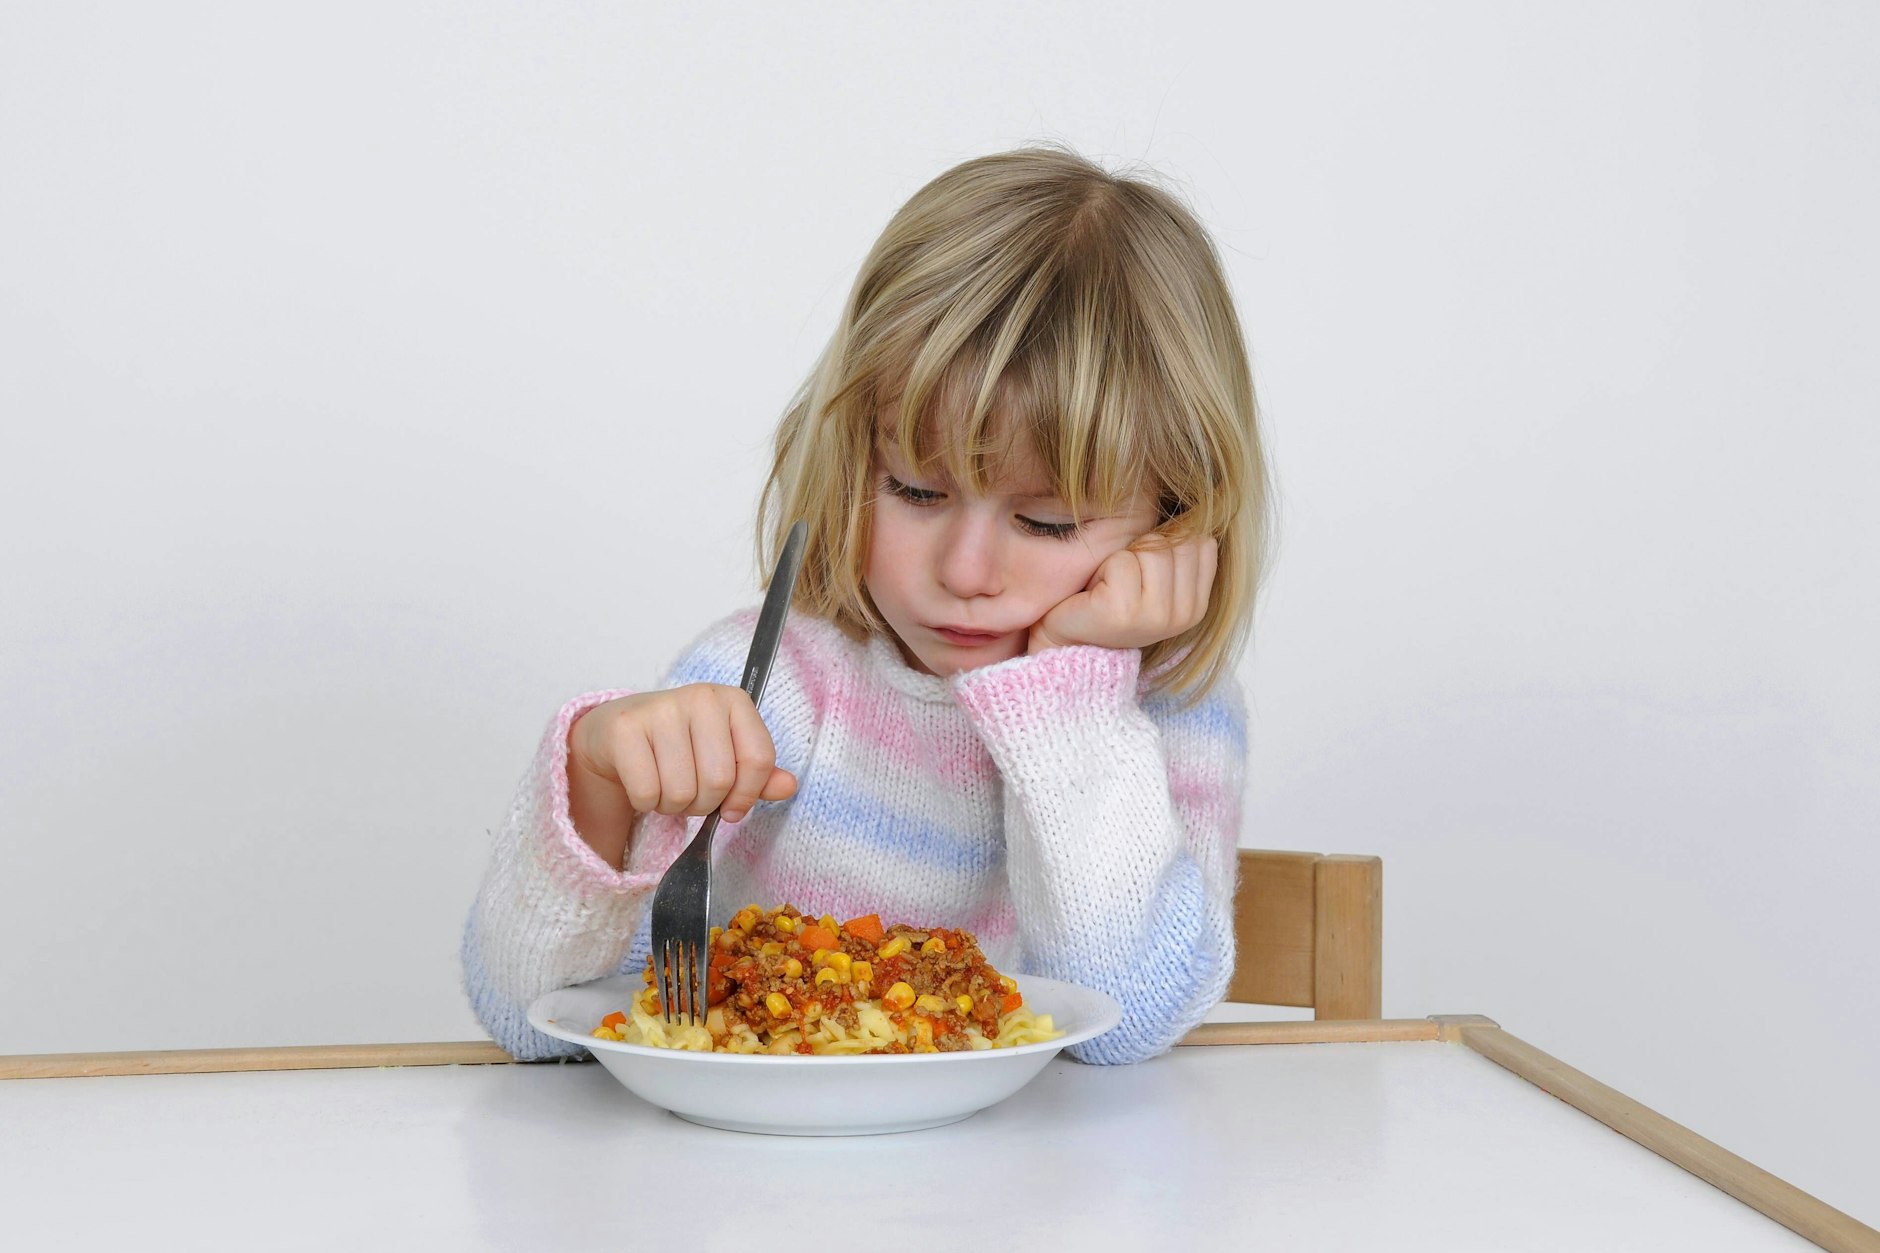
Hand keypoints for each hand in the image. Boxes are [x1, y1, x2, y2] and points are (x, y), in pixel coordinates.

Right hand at [570, 685, 796, 824]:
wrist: (618, 734)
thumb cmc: (681, 747)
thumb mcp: (726, 755)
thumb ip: (759, 773)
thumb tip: (789, 786)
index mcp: (733, 700)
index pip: (759, 759)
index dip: (747, 795)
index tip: (732, 807)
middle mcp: (700, 697)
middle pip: (720, 780)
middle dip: (705, 802)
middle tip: (691, 792)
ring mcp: (660, 709)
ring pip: (683, 791)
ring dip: (674, 806)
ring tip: (666, 786)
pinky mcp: (625, 729)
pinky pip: (648, 793)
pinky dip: (647, 803)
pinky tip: (644, 782)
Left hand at [1027, 531, 1218, 654]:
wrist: (1070, 642)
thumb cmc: (1112, 603)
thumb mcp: (1157, 579)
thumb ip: (1180, 551)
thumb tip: (1196, 511)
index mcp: (1197, 606)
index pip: (1201, 542)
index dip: (1167, 544)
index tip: (1145, 573)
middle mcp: (1184, 615)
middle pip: (1173, 543)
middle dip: (1142, 550)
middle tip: (1122, 581)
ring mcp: (1156, 616)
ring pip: (1149, 549)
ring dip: (1121, 560)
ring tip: (1109, 587)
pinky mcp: (1124, 612)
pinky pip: (1121, 561)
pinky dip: (1102, 570)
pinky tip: (1095, 595)